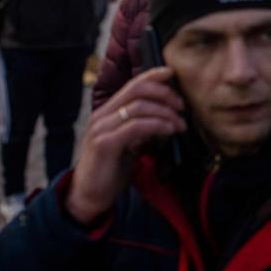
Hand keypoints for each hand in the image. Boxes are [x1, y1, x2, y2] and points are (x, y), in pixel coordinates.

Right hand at [65, 68, 185, 225]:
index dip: (154, 75)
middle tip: (182, 106)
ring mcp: (101, 128)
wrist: (88, 196)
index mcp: (108, 112)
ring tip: (180, 124)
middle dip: (165, 94)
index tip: (173, 74)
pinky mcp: (105, 143)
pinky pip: (136, 126)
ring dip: (166, 112)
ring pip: (139, 106)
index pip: (133, 85)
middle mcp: (102, 115)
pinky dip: (157, 125)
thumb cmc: (111, 169)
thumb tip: (168, 115)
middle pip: (138, 90)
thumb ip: (143, 127)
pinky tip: (169, 130)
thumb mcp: (130, 143)